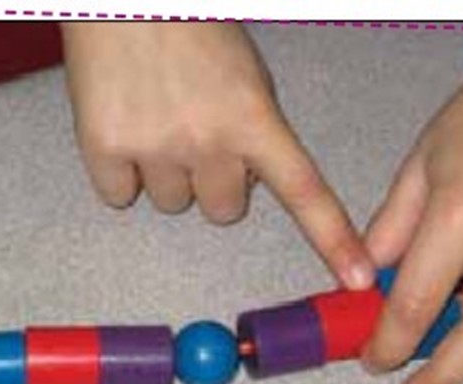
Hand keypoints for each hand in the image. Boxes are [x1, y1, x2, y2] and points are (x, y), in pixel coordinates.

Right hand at [61, 23, 374, 289]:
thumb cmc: (191, 24)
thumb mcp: (245, 72)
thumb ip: (253, 128)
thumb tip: (246, 178)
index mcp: (253, 116)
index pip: (303, 189)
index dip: (333, 238)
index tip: (357, 278)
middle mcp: (208, 140)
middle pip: (223, 211)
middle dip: (216, 184)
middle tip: (198, 137)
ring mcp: (155, 147)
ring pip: (172, 204)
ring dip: (168, 175)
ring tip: (155, 120)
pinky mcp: (104, 148)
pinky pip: (119, 195)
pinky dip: (121, 171)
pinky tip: (122, 126)